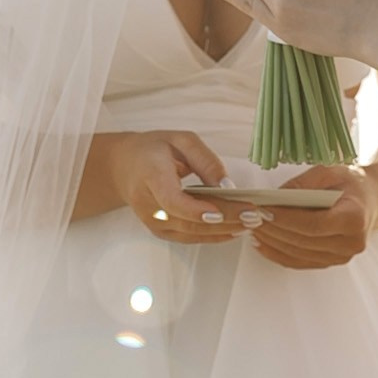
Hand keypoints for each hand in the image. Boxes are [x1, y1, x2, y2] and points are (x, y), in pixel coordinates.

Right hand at [102, 130, 246, 244]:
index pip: (172, 201)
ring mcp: (153, 221)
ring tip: (251, 223)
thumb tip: (227, 185)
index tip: (220, 213)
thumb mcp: (180, 140)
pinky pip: (189, 237)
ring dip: (223, 231)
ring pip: (192, 233)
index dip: (196, 210)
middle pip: (188, 220)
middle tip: (253, 216)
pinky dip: (213, 236)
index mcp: (152, 176)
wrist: (124, 167)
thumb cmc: (153, 150)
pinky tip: (235, 229)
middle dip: (224, 221)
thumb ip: (205, 159)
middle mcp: (149, 204)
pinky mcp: (160, 231)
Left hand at [246, 163, 377, 271]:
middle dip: (273, 231)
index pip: (314, 225)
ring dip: (272, 243)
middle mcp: (351, 243)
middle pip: (303, 242)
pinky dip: (278, 254)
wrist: (371, 199)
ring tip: (253, 229)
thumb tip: (275, 197)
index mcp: (354, 218)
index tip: (264, 211)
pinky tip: (263, 243)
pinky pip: (300, 262)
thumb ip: (303, 183)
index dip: (286, 220)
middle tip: (251, 218)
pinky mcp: (332, 261)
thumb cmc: (351, 184)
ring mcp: (342, 256)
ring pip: (298, 255)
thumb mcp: (329, 172)